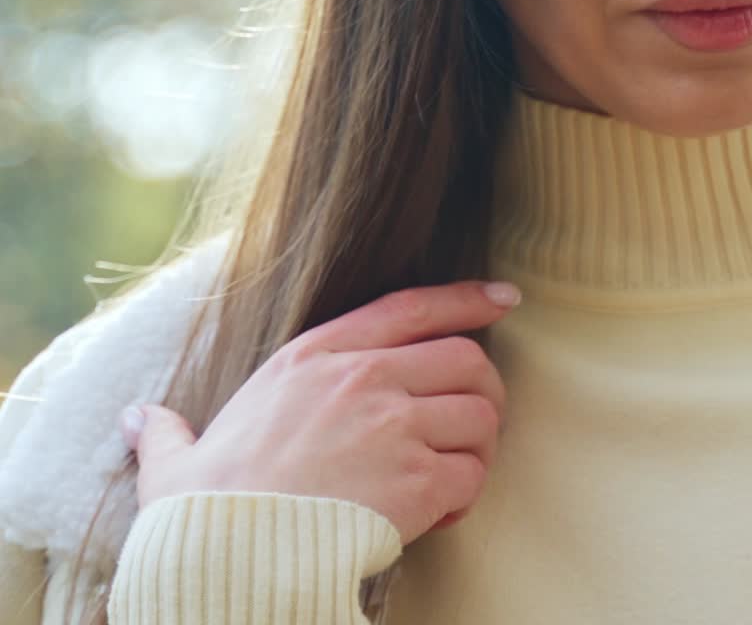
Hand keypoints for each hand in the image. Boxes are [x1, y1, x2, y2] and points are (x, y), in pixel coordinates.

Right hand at [118, 279, 520, 545]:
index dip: (466, 298)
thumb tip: (136, 420)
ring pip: (480, 415)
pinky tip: (442, 515)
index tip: (504, 298)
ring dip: (479, 446)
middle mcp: (364, 378)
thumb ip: (168, 433)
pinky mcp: (415, 479)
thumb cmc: (204, 513)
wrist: (227, 563)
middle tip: (475, 420)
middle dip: (484, 388)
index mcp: (315, 357)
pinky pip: (472, 474)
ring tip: (455, 473)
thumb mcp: (177, 461)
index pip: (411, 306)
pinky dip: (468, 494)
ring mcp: (394, 425)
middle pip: (466, 358)